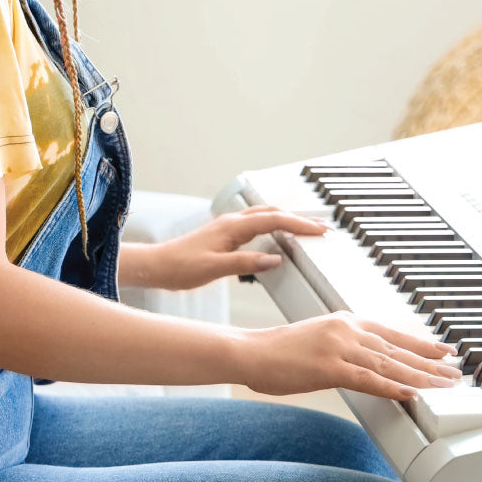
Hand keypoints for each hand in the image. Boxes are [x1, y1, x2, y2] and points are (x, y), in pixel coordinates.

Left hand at [149, 206, 329, 290]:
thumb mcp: (214, 269)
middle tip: (323, 227)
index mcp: (233, 227)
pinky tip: (278, 234)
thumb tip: (275, 259)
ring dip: (288, 219)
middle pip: (273, 213)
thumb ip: (245, 263)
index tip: (320, 231)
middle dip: (299, 218)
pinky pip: (256, 223)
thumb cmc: (181, 267)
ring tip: (307, 228)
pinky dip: (274, 224)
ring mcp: (229, 226)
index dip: (299, 224)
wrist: (158, 265)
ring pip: (265, 215)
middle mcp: (232, 222)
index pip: (274, 220)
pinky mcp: (225, 233)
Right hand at [236, 311, 460, 399]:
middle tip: (455, 371)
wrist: (250, 351)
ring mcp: (338, 347)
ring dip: (421, 377)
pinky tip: (411, 394)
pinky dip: (393, 387)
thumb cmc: (278, 350)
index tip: (443, 351)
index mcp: (344, 320)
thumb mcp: (318, 340)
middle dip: (429, 362)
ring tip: (444, 385)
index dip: (420, 343)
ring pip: (389, 364)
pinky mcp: (329, 367)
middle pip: (397, 348)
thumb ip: (345, 347)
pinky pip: (369, 380)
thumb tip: (367, 364)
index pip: (392, 332)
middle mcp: (346, 329)